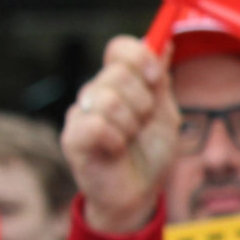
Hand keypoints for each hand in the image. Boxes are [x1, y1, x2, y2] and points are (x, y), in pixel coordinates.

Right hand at [61, 36, 179, 233]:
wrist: (139, 194)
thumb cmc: (150, 154)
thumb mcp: (165, 115)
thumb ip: (161, 82)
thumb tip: (165, 44)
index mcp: (118, 83)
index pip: (120, 48)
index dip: (140, 58)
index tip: (156, 78)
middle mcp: (95, 92)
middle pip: (118, 73)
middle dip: (143, 102)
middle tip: (142, 123)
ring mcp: (80, 114)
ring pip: (108, 99)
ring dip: (131, 124)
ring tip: (129, 139)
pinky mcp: (73, 138)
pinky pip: (97, 125)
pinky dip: (117, 139)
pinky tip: (117, 150)